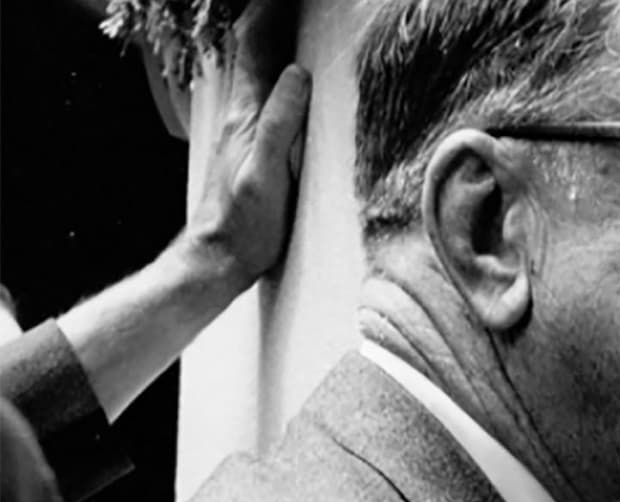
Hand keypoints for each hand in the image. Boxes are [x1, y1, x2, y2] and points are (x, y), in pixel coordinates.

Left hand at [180, 0, 311, 293]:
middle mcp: (242, 117)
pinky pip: (264, 97)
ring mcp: (245, 132)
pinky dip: (273, 74)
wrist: (221, 256)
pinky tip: (282, 75)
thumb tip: (298, 73)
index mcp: (247, 116)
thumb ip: (280, 122)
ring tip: (287, 21)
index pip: (256, 52)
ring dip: (270, 43)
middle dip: (272, 21)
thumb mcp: (267, 172)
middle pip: (254, 55)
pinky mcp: (252, 148)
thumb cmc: (247, 222)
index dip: (270, 17)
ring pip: (257, 74)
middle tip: (291, 4)